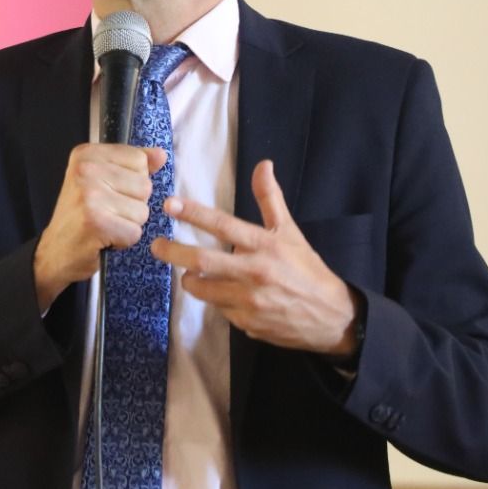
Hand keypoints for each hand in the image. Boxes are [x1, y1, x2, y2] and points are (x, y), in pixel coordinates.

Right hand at [33, 144, 166, 310]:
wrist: (54, 251)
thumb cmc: (80, 215)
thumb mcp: (102, 179)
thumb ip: (132, 165)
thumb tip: (161, 155)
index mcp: (86, 154)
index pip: (138, 159)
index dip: (131, 182)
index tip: (108, 192)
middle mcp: (85, 169)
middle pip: (144, 185)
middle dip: (132, 204)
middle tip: (106, 212)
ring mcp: (90, 195)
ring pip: (142, 210)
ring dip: (129, 224)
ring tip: (106, 224)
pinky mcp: (96, 222)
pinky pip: (135, 232)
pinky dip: (124, 241)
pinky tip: (104, 238)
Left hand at [152, 159, 359, 355]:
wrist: (332, 316)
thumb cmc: (306, 269)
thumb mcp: (290, 231)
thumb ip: (270, 199)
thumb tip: (263, 164)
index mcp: (263, 246)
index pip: (222, 225)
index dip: (193, 213)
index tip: (169, 205)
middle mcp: (253, 272)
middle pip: (202, 261)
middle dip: (173, 252)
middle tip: (155, 245)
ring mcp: (249, 301)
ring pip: (203, 290)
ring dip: (191, 280)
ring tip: (188, 273)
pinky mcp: (246, 324)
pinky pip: (220, 310)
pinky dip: (216, 301)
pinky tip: (222, 295)